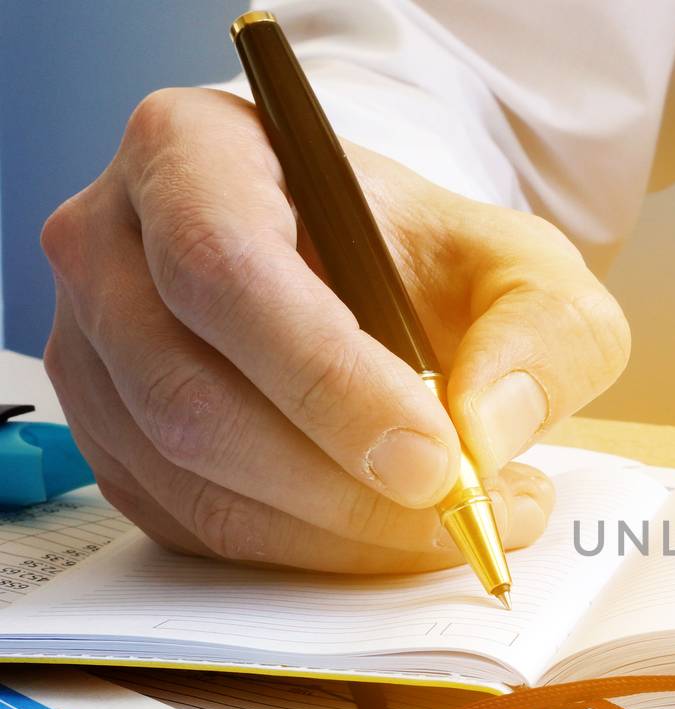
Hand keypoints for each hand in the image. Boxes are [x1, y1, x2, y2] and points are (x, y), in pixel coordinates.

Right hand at [42, 88, 627, 570]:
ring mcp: (92, 350)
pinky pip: (192, 525)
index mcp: (192, 152)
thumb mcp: (526, 266)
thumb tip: (487, 428)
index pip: (226, 270)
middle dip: (341, 483)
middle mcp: (112, 246)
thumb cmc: (431, 258)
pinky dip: (302, 552)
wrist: (379, 281)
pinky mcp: (110, 441)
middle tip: (463, 511)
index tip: (436, 458)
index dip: (329, 381)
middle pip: (192, 393)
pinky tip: (387, 534)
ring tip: (455, 522)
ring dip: (333, 531)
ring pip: (189, 477)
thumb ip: (544, 331)